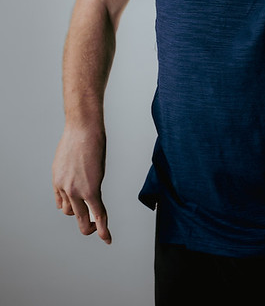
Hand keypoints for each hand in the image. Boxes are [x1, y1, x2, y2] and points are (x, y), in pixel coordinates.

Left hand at [52, 126, 111, 243]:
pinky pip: (97, 214)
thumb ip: (71, 169)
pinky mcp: (91, 189)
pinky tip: (105, 236)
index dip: (72, 207)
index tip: (81, 210)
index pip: (62, 202)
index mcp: (58, 179)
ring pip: (81, 216)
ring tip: (99, 228)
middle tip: (88, 226)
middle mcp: (63, 187)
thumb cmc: (79, 135)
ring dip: (90, 224)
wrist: (83, 128)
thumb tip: (80, 171)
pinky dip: (102, 227)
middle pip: (69, 212)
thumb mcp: (68, 155)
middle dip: (80, 220)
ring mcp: (76, 190)